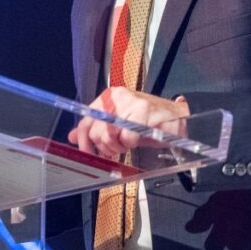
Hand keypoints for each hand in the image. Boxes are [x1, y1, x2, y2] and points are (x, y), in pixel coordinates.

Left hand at [68, 87, 189, 157]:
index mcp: (109, 97)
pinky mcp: (144, 111)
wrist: (177, 117)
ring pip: (110, 134)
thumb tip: (73, 136)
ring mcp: (131, 102)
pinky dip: (131, 144)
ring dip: (118, 147)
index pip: (86, 120)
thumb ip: (97, 128)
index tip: (88, 153)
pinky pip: (128, 137)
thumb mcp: (120, 124)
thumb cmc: (149, 121)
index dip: (84, 141)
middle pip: (97, 130)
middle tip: (116, 149)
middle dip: (105, 147)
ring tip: (127, 144)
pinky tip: (137, 140)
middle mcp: (117, 96)